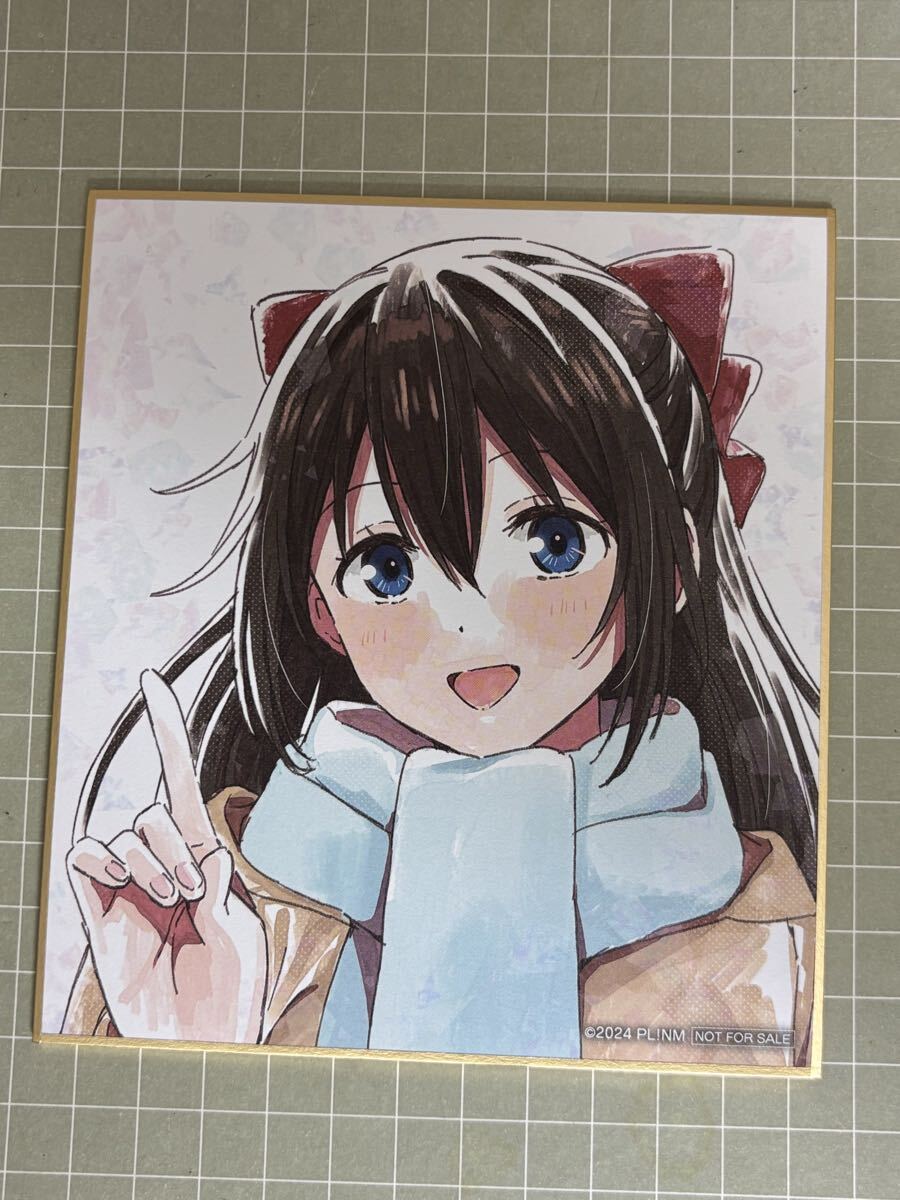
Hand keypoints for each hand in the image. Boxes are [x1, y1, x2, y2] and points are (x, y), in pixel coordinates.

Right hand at [66, 669, 266, 1043]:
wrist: (193, 1040)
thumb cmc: (227, 989)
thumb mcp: (240, 936)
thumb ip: (222, 892)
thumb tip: (208, 850)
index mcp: (202, 854)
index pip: (181, 781)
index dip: (166, 732)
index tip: (151, 681)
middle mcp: (162, 859)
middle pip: (156, 810)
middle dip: (175, 846)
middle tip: (191, 894)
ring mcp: (126, 881)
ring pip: (126, 832)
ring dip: (151, 864)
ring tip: (169, 906)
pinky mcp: (95, 904)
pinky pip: (85, 855)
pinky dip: (104, 862)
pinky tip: (124, 891)